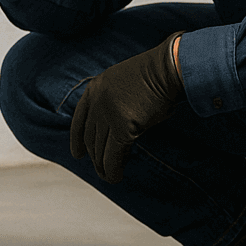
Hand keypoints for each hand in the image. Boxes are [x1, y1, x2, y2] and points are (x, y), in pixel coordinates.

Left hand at [71, 33, 185, 183]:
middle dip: (94, 156)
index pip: (79, 119)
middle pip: (90, 137)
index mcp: (95, 88)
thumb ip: (113, 101)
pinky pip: (114, 155)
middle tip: (99, 168)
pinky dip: (113, 169)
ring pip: (100, 148)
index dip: (76, 139)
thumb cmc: (156, 74)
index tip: (77, 153)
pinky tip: (115, 177)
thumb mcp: (124, 82)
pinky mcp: (123, 127)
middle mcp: (97, 101)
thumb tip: (115, 127)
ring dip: (103, 166)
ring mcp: (108, 113)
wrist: (168, 68)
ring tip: (108, 176)